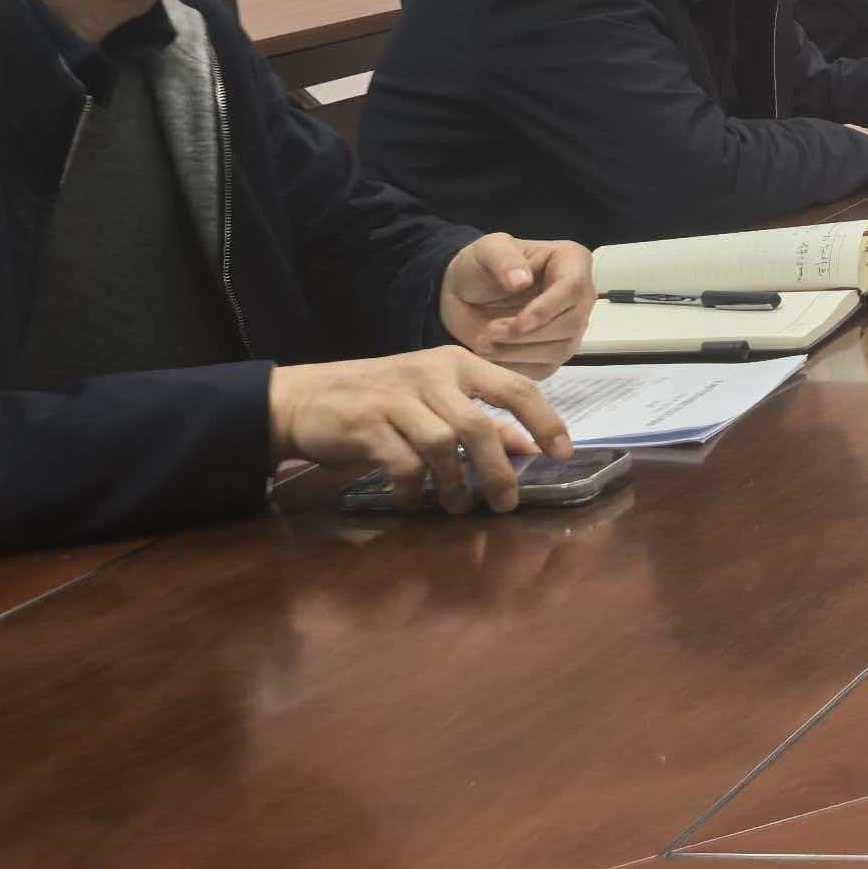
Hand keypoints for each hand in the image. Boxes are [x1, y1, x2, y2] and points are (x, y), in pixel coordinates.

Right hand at [271, 346, 568, 512]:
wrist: (304, 398)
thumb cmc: (381, 400)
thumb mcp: (436, 400)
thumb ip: (482, 419)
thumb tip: (529, 447)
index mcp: (456, 363)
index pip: (516, 388)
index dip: (545, 421)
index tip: (563, 453)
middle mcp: (431, 374)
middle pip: (479, 426)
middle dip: (498, 471)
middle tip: (505, 502)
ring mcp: (397, 396)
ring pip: (443, 446)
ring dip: (454, 484)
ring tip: (455, 505)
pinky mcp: (366, 423)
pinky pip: (403, 464)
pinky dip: (413, 488)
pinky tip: (412, 499)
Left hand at [439, 232, 593, 369]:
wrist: (464, 294)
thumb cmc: (481, 266)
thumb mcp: (487, 250)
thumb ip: (503, 259)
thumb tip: (522, 280)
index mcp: (571, 262)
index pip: (572, 288)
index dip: (546, 310)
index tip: (515, 324)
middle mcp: (578, 297)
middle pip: (571, 324)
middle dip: (528, 335)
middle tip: (489, 333)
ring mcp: (570, 328)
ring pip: (560, 350)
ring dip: (519, 353)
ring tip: (484, 344)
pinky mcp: (554, 354)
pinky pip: (545, 369)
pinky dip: (516, 368)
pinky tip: (492, 356)